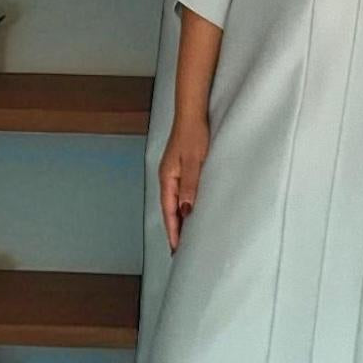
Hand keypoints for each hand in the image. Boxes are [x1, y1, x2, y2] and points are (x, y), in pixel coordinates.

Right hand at [159, 116, 210, 251]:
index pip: (169, 211)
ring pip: (174, 201)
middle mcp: (167, 177)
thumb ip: (190, 186)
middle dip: (174, 229)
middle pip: (169, 209)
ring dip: (178, 218)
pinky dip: (182, 205)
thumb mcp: (194, 161)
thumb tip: (185, 211)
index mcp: (167, 178)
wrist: (192, 113)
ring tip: (184, 236)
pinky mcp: (180, 167)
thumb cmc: (193, 134)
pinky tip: (189, 210)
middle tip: (179, 249)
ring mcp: (173, 172)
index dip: (173, 230)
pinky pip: (180, 192)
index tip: (175, 249)